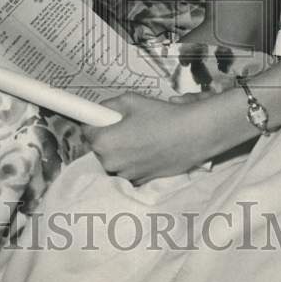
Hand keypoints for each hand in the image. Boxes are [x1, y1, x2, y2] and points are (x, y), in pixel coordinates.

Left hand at [81, 92, 215, 184]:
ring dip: (122, 149)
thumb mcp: (131, 100)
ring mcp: (126, 175)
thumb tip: (100, 110)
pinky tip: (150, 148)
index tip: (105, 116)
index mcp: (104, 142)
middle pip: (100, 146)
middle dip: (110, 135)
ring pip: (115, 158)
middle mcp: (111, 163)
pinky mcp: (140, 181)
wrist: (193, 135)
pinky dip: (135, 160)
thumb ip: (109, 105)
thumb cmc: (162, 116)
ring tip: (143, 135)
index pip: (87, 130)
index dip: (97, 120)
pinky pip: (129, 168)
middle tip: (130, 123)